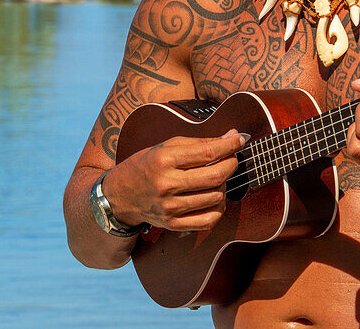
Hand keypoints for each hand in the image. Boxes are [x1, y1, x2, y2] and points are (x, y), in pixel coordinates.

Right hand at [100, 129, 243, 231]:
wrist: (120, 195)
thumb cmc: (145, 165)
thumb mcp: (166, 146)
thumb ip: (200, 142)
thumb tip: (232, 136)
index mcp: (164, 160)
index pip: (207, 152)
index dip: (229, 145)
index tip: (240, 139)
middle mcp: (167, 184)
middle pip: (215, 176)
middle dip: (231, 164)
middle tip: (232, 158)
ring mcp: (170, 207)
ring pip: (215, 196)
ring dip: (224, 184)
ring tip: (218, 176)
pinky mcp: (173, 224)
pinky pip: (209, 220)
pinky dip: (219, 208)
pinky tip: (215, 197)